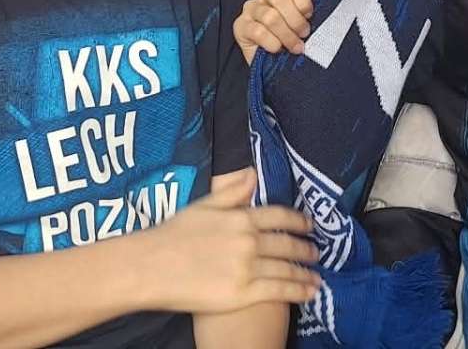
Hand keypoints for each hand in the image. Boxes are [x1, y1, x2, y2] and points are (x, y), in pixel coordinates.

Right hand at [145, 168, 319, 312]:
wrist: (151, 267)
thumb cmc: (171, 236)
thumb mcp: (202, 206)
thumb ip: (231, 192)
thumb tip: (253, 174)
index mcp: (240, 217)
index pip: (279, 216)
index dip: (298, 221)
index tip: (309, 225)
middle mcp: (249, 240)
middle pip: (287, 243)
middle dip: (306, 248)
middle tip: (317, 251)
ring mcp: (248, 267)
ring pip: (287, 268)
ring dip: (306, 272)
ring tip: (317, 276)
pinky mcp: (244, 293)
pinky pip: (279, 291)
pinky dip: (299, 291)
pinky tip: (310, 292)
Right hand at [236, 0, 313, 63]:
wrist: (273, 64)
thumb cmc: (292, 39)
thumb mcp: (304, 23)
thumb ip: (308, 14)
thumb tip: (323, 14)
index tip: (309, 16)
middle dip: (295, 20)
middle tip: (303, 34)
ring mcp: (250, 8)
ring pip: (270, 16)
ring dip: (286, 35)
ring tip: (295, 47)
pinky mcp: (240, 26)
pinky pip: (258, 32)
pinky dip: (272, 43)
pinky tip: (277, 49)